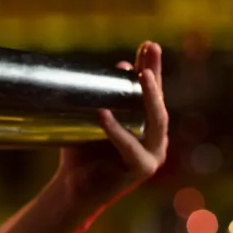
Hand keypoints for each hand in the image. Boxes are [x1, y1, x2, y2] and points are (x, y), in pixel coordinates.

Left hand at [53, 41, 169, 217]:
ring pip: (156, 122)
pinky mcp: (140, 170)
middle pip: (159, 103)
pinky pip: (130, 147)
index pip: (153, 93)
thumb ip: (106, 95)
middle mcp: (156, 139)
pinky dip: (116, 131)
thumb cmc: (83, 150)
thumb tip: (120, 65)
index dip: (153, 68)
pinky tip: (103, 114)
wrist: (73, 188)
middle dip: (155, 75)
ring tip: (141, 75)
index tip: (149, 44)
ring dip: (150, 97)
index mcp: (148, 125)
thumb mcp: (96, 116)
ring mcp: (152, 155)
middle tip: (149, 50)